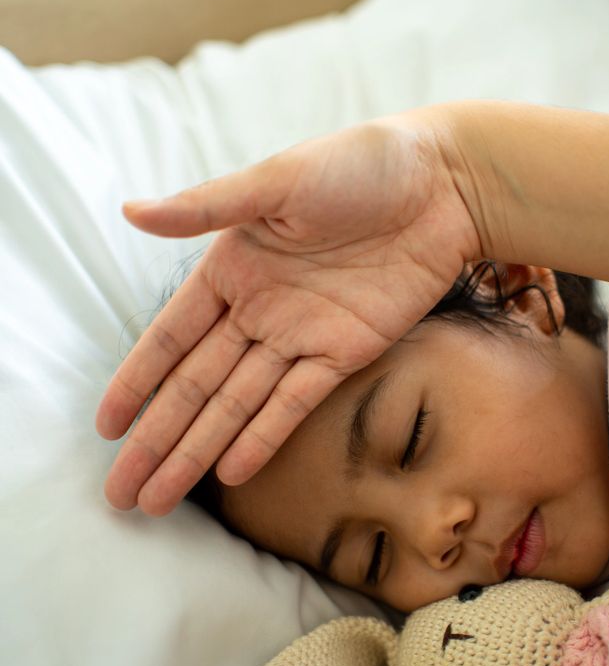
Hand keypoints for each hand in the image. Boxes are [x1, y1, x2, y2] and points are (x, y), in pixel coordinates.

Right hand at [97, 110, 478, 514]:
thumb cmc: (359, 165)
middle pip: (196, 387)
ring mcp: (301, 335)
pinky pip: (296, 403)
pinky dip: (263, 438)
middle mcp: (258, 309)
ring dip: (198, 452)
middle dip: (157, 440)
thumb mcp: (278, 180)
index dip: (137, 384)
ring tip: (159, 500)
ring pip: (237, 406)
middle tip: (121, 494)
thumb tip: (130, 213)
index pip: (170, 339)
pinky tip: (230, 475)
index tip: (106, 428)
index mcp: (231, 269)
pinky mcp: (347, 352)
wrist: (444, 183)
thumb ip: (206, 207)